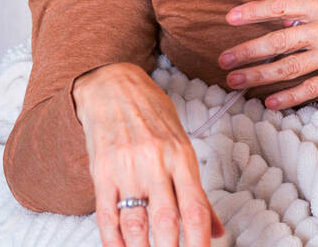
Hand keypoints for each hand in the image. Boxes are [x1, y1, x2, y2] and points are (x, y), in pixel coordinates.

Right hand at [72, 63, 223, 246]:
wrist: (113, 86)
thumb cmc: (153, 116)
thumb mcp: (181, 145)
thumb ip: (196, 191)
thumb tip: (217, 230)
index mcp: (181, 156)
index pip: (195, 208)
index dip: (200, 240)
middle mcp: (156, 163)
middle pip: (166, 220)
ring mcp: (126, 168)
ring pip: (135, 222)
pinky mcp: (101, 171)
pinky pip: (106, 214)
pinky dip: (113, 240)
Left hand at [218, 0, 317, 109]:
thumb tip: (292, 20)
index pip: (280, 6)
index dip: (253, 11)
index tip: (231, 16)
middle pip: (276, 42)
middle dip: (246, 51)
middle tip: (223, 60)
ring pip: (287, 67)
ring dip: (258, 76)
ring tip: (235, 82)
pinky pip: (311, 89)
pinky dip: (289, 97)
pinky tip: (271, 103)